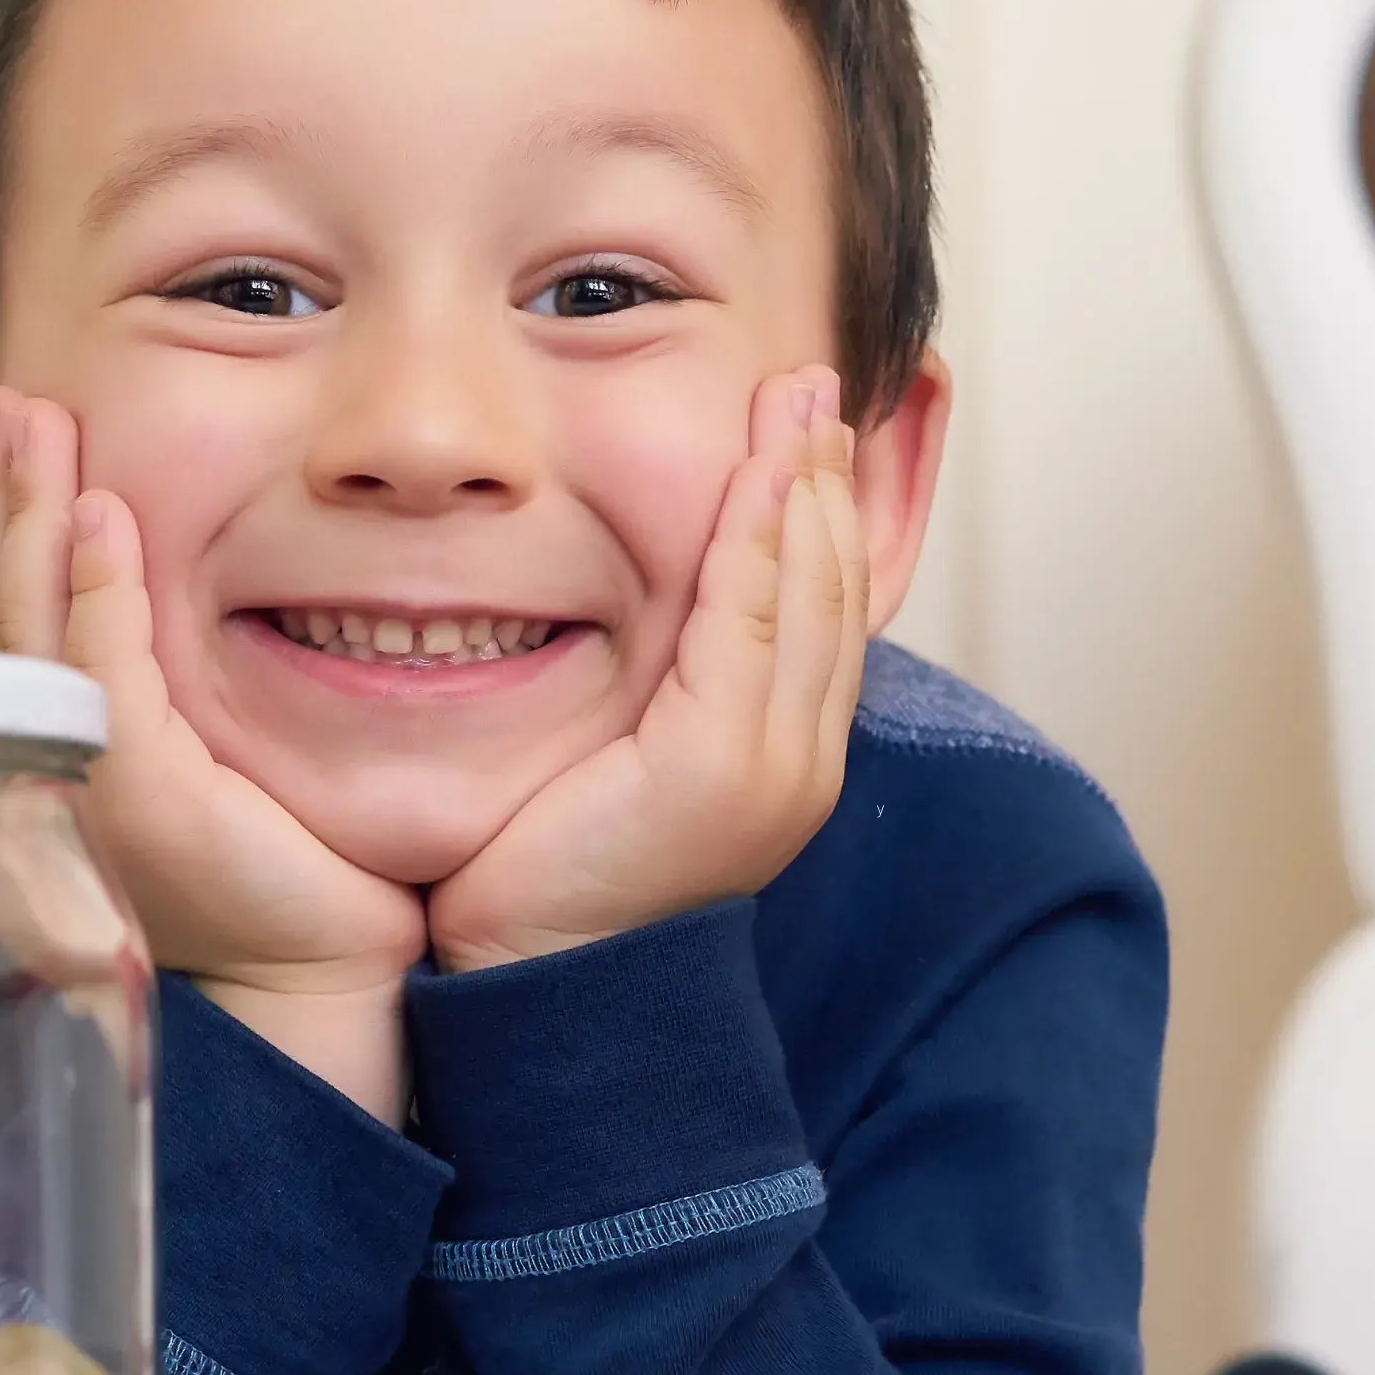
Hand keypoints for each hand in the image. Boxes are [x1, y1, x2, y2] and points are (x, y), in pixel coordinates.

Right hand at [0, 387, 424, 1112]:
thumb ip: (155, 678)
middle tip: (5, 397)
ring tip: (35, 421)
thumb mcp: (196, 754)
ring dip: (31, 514)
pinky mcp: (136, 804)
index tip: (5, 439)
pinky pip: (99, 674)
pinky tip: (107, 515)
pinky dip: (97, 586)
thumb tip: (142, 573)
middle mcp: (26, 783)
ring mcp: (70, 795)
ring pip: (24, 629)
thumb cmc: (279, 869)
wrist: (319, 979)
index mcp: (34, 768)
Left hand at [430, 369, 866, 972]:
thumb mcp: (619, 762)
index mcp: (781, 759)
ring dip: (803, 485)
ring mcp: (773, 767)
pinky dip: (759, 538)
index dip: (822, 511)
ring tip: (798, 399)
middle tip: (816, 382)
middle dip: (828, 477)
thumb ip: (651, 692)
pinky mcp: (719, 769)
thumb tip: (641, 617)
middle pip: (839, 588)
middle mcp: (799, 761)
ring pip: (810, 593)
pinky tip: (758, 471)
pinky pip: (753, 624)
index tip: (810, 427)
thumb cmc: (550, 880)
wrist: (534, 992)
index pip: (825, 610)